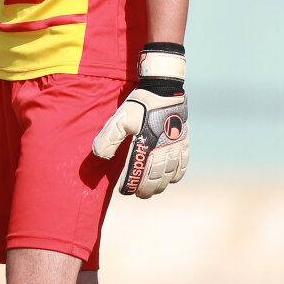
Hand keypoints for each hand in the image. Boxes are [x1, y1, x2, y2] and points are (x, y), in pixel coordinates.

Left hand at [92, 43, 188, 197]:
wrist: (165, 89)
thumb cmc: (140, 104)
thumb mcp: (120, 118)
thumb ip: (108, 137)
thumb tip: (99, 155)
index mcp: (145, 146)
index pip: (137, 174)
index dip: (130, 186)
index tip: (124, 191)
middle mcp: (162, 151)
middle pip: (154, 179)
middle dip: (145, 190)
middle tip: (138, 194)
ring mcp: (175, 148)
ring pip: (169, 175)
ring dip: (160, 186)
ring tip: (153, 191)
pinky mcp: (184, 143)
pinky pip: (183, 165)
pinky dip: (177, 175)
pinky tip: (171, 179)